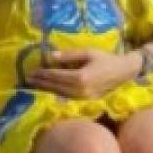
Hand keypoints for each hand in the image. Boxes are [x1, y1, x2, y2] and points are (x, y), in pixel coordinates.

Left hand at [27, 49, 141, 98]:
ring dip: (47, 89)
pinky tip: (49, 90)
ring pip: (60, 93)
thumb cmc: (106, 59)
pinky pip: (67, 97)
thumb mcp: (88, 52)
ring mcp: (83, 97)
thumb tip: (50, 56)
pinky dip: (56, 93)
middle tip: (28, 78)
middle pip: (56, 86)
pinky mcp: (86, 100)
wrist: (123, 72)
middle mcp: (80, 90)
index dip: (43, 73)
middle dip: (41, 82)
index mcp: (80, 77)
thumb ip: (69, 55)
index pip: (57, 76)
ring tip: (35, 84)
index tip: (32, 71)